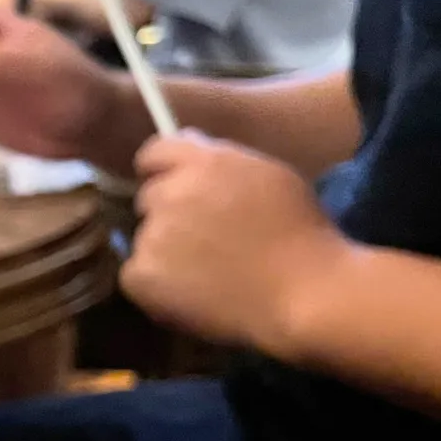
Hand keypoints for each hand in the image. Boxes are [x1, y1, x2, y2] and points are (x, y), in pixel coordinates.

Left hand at [124, 132, 353, 357]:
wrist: (304, 293)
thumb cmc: (301, 234)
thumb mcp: (268, 175)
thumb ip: (221, 160)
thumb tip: (188, 146)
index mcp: (203, 162)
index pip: (154, 152)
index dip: (163, 171)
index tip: (174, 186)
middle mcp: (171, 193)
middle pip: (149, 197)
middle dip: (168, 213)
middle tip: (204, 239)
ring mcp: (153, 235)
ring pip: (144, 236)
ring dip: (164, 250)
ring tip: (207, 271)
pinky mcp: (142, 275)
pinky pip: (135, 274)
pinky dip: (155, 285)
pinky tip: (191, 293)